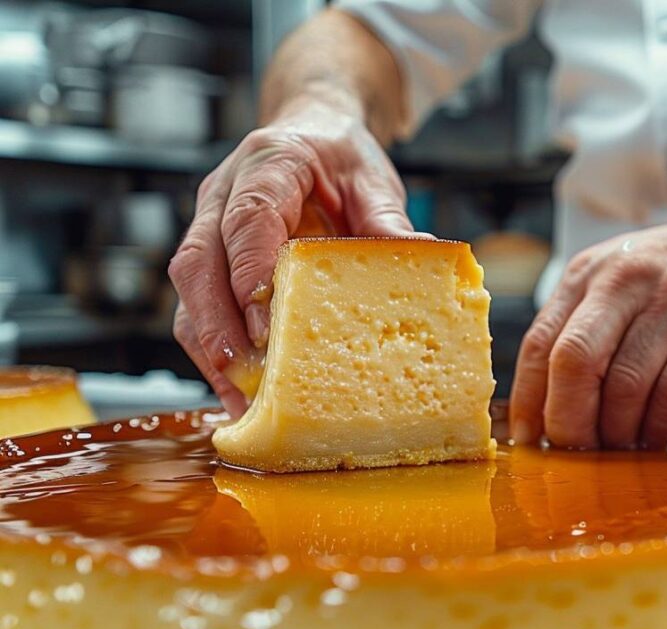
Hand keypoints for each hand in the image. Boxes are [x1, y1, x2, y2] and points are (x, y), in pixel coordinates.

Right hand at [169, 95, 420, 415]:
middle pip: (200, 260)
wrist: (312, 133)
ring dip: (210, 346)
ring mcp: (209, 228)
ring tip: (239, 399)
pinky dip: (214, 352)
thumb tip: (418, 257)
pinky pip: (196, 309)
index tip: (263, 317)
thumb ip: (387, 219)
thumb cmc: (339, 158)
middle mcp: (223, 194)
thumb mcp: (372, 180)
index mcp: (269, 164)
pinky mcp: (210, 261)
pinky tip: (238, 393)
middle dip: (217, 321)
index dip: (250, 266)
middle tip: (244, 370)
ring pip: (189, 290)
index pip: (247, 215)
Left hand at [509, 203, 666, 449]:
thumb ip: (576, 330)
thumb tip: (543, 408)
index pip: (540, 344)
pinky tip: (655, 437)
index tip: (528, 440)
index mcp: (585, 275)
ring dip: (618, 431)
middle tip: (574, 453)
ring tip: (617, 449)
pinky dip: (661, 424)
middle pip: (576, 362)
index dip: (529, 400)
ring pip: (627, 383)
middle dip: (569, 421)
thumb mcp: (611, 285)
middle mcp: (621, 283)